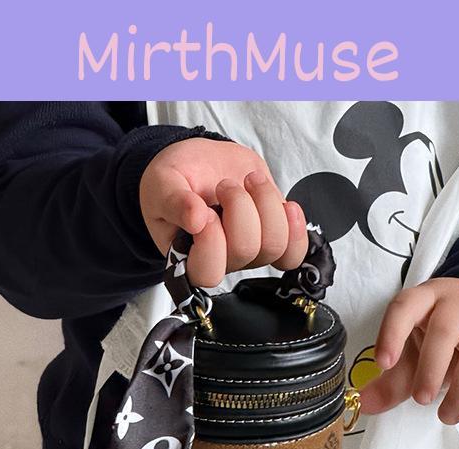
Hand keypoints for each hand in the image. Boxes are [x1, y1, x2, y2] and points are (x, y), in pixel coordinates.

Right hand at [139, 137, 307, 286]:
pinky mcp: (272, 239)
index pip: (207, 273)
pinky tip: (285, 206)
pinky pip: (293, 253)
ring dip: (267, 204)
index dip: (212, 242)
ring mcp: (249, 252)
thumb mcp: (162, 183)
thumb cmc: (177, 179)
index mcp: (187, 256)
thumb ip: (173, 201)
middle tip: (225, 186)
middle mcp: (221, 260)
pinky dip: (296, 228)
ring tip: (250, 182)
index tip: (205, 210)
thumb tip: (195, 219)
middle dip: (240, 207)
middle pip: (246, 251)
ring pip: (274, 246)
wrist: (201, 164)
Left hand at [360, 277, 458, 423]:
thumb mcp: (416, 350)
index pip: (404, 308)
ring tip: (448, 415)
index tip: (383, 364)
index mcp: (425, 299)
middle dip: (430, 370)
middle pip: (443, 332)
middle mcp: (458, 301)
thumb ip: (391, 379)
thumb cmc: (447, 335)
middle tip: (422, 399)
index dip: (391, 334)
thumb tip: (362, 405)